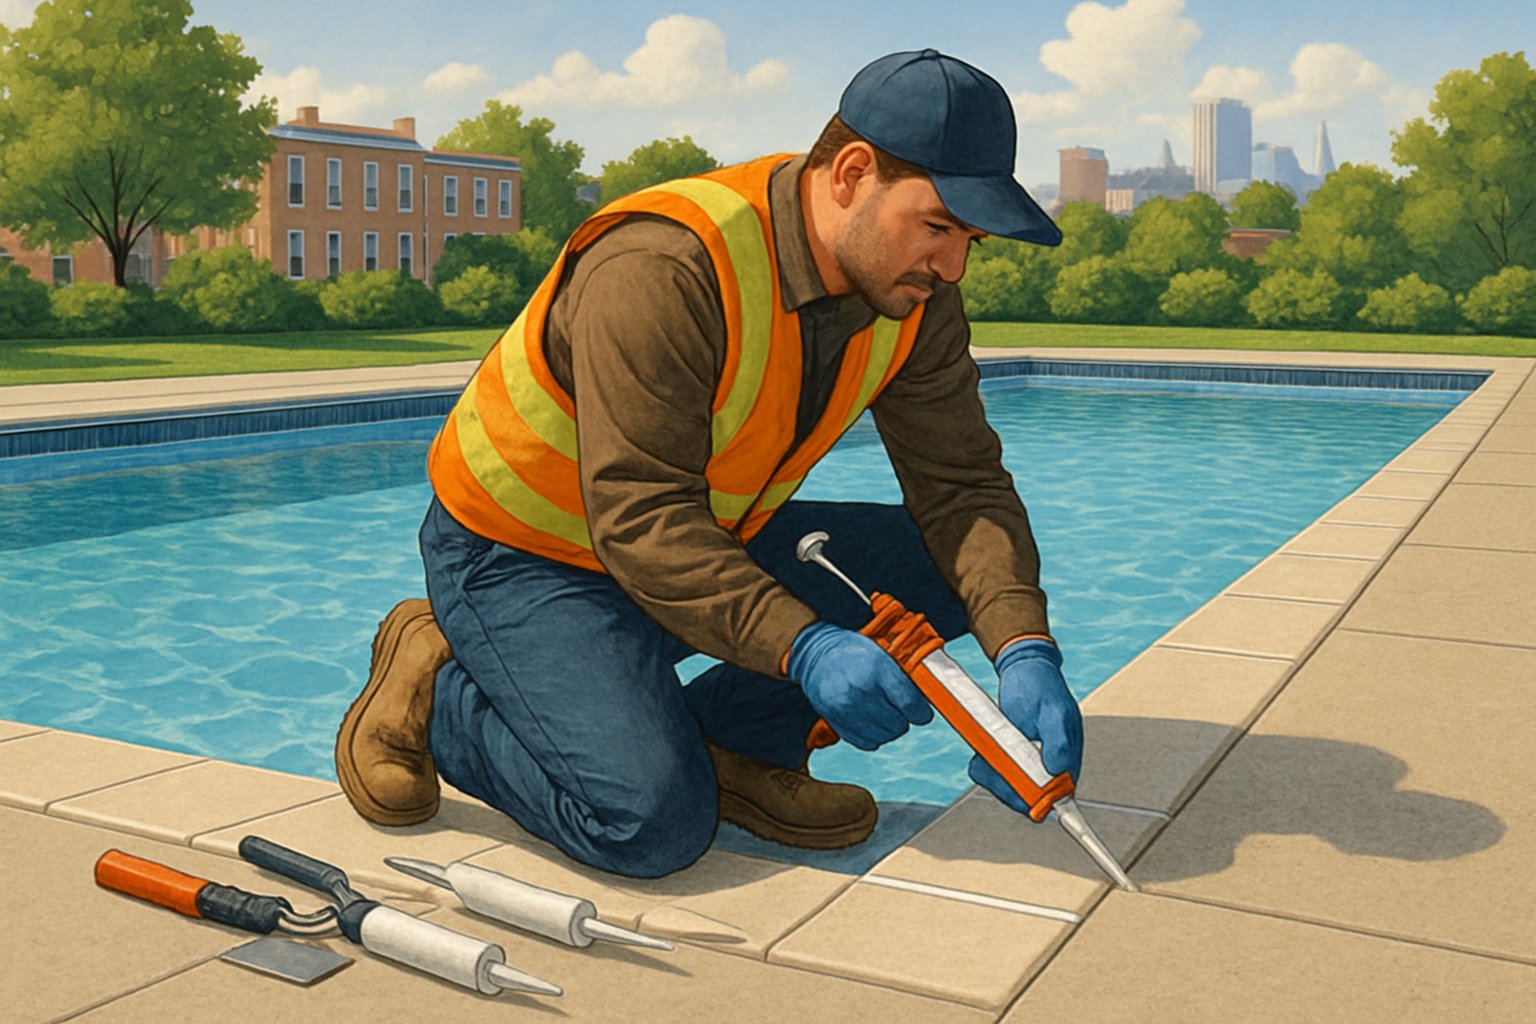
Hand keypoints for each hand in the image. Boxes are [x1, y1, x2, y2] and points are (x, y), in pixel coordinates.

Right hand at [787, 622, 933, 750]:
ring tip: (884, 716)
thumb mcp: (881, 654)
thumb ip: (902, 678)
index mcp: (878, 668)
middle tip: (899, 711)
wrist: (815, 654)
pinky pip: (864, 742)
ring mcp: (845, 707)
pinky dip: (872, 737)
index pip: (910, 704)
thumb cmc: (853, 653)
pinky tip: (871, 723)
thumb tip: (926, 702)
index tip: (922, 714)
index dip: (921, 714)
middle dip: (903, 720)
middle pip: (898, 724)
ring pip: (883, 736)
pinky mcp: (834, 720)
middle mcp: (861, 689)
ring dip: (888, 730)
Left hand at [968, 638, 1082, 814]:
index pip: (1057, 798)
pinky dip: (984, 768)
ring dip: (993, 776)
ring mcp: (1027, 766)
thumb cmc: (1044, 688)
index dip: (1040, 804)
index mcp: (1067, 763)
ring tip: (984, 755)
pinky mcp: (1008, 759)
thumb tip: (1058, 769)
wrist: (1023, 671)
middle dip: (1005, 785)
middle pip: (1026, 798)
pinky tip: (980, 755)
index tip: (1023, 799)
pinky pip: (994, 775)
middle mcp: (1049, 770)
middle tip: (989, 762)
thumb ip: (1059, 740)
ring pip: (1007, 789)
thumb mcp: (1054, 710)